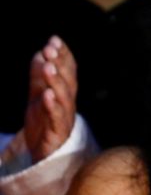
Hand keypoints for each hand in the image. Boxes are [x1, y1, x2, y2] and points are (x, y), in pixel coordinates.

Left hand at [24, 36, 77, 162]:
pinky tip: (47, 94)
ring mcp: (64, 117)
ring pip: (64, 97)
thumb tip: (41, 54)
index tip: (55, 40)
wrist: (43, 154)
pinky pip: (56, 118)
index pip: (68, 70)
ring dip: (56, 81)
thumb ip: (38, 77)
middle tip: (50, 49)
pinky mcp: (57, 132)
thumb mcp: (37, 95)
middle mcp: (68, 103)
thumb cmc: (43, 123)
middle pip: (68, 81)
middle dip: (60, 64)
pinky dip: (52, 105)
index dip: (63, 55)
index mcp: (64, 92)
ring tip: (48, 67)